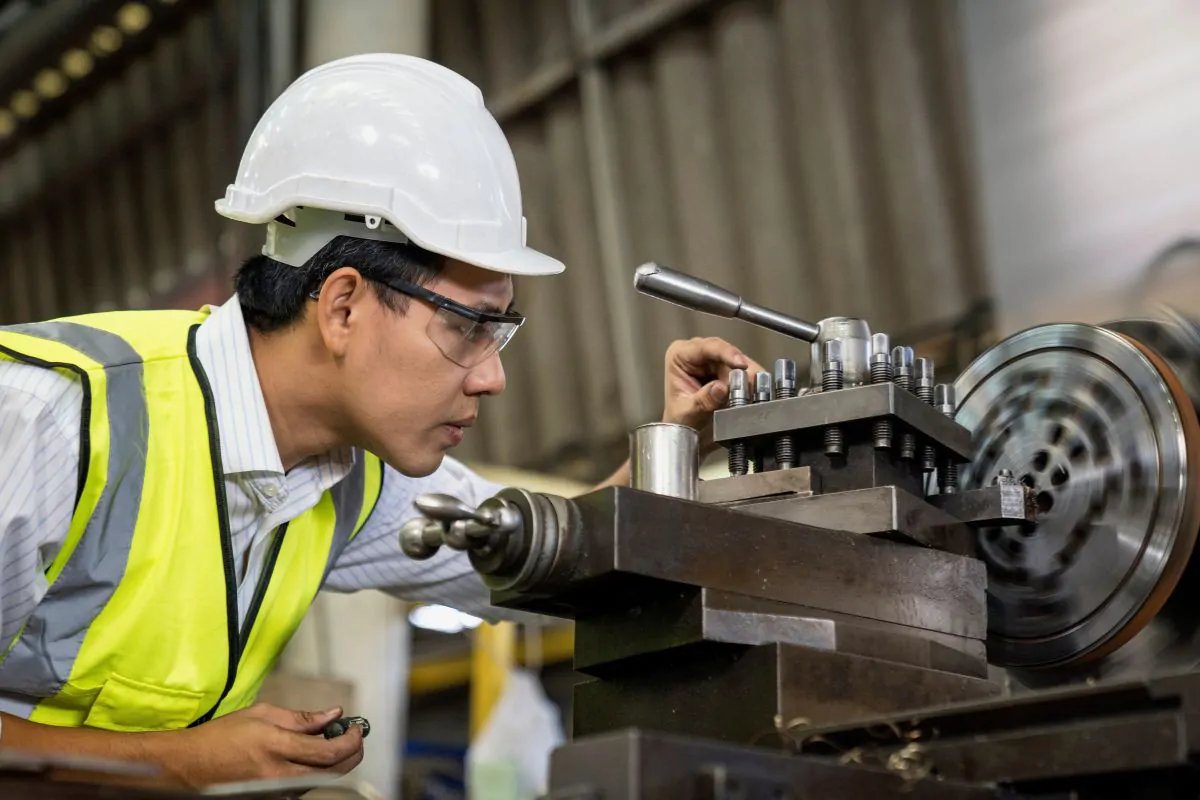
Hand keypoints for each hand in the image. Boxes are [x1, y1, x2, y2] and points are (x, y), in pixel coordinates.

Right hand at [157, 703, 363, 787]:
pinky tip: (314, 756)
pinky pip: (305, 787)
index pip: (329, 751)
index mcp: (277, 747)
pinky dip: (318, 771)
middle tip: (356, 737)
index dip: (351, 740)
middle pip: (333, 772)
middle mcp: (279, 775)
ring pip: (322, 781)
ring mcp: (277, 791)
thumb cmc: (222, 737)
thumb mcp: (262, 714)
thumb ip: (302, 718)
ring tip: (334, 741)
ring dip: (337, 762)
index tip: (357, 728)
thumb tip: (334, 715)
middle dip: (353, 754)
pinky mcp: (273, 798)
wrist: (190, 767)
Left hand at [661, 336, 764, 454]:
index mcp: (679, 356)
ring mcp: (714, 361)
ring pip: (739, 363)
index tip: (741, 365)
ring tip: (747, 396)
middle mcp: (697, 354)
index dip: (726, 354)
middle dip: (739, 372)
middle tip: (749, 388)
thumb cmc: (680, 422)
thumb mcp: (688, 413)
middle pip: (727, 354)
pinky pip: (746, 372)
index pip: (706, 347)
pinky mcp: (728, 370)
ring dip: (747, 379)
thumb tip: (720, 388)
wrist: (687, 436)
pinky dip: (750, 384)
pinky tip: (750, 395)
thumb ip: (704, 400)